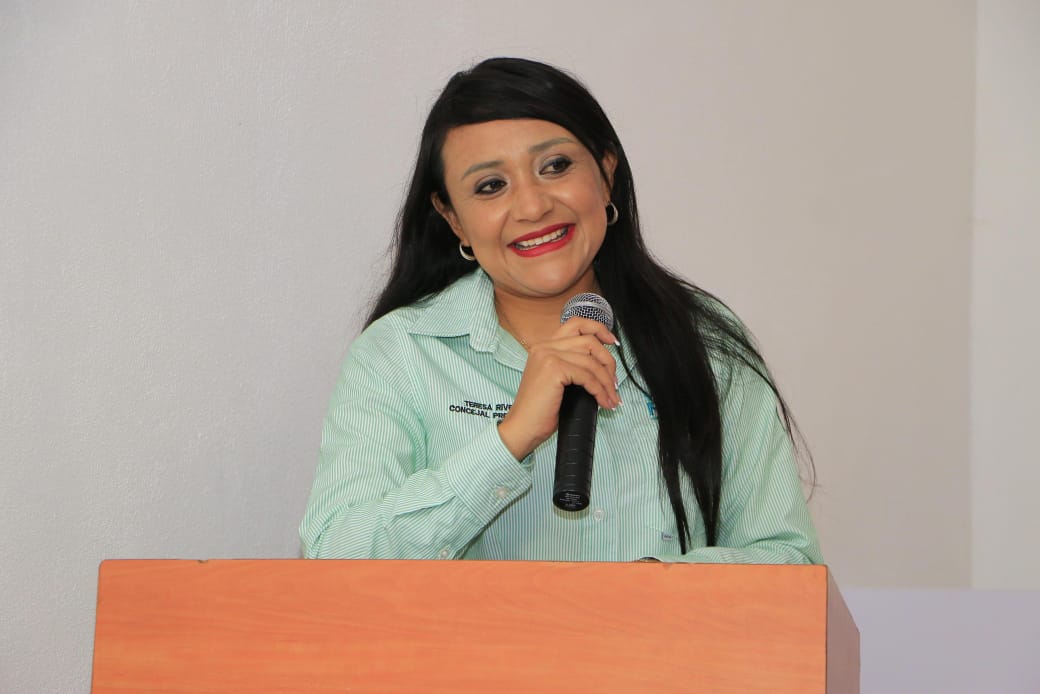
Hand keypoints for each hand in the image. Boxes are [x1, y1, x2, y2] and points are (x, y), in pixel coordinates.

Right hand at [497, 317, 620, 459]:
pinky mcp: (554, 369)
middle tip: (614, 382)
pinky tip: (603, 401)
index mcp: (544, 345)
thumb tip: (603, 364)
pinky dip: (599, 390)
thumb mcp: (557, 380)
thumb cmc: (540, 410)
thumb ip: (573, 364)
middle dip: (608, 361)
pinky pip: (588, 376)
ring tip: (612, 398)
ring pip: (591, 361)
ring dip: (607, 381)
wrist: (522, 427)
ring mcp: (548, 355)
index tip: (613, 341)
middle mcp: (544, 346)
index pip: (576, 324)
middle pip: (589, 341)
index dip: (598, 329)